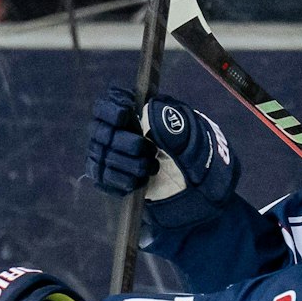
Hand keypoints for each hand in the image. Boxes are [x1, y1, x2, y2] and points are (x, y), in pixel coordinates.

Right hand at [86, 87, 238, 228]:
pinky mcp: (114, 180)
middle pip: (101, 131)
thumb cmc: (198, 160)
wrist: (201, 195)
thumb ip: (173, 123)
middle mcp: (123, 134)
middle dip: (124, 142)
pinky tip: (139, 181)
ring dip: (127, 163)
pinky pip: (103, 178)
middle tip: (148, 150)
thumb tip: (150, 109)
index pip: (109, 104)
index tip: (124, 114)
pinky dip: (121, 180)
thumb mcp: (194, 139)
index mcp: (141, 116)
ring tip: (152, 167)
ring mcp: (116, 157)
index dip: (111, 109)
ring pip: (100, 155)